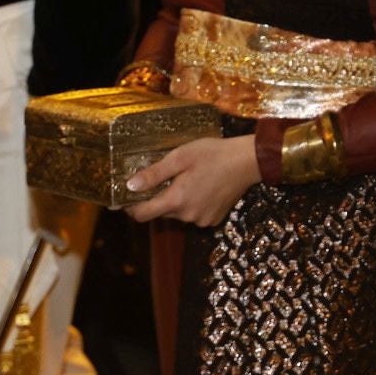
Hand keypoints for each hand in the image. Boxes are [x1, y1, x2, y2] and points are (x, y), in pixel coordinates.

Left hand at [122, 135, 261, 227]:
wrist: (248, 161)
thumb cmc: (214, 154)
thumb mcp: (180, 157)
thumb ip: (154, 173)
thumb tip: (130, 186)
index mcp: (177, 200)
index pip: (142, 214)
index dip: (131, 207)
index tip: (127, 196)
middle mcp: (188, 216)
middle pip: (161, 212)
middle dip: (158, 197)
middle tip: (166, 176)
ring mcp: (202, 220)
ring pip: (178, 213)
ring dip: (177, 200)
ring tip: (189, 179)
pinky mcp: (214, 220)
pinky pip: (194, 215)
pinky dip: (193, 204)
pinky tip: (203, 187)